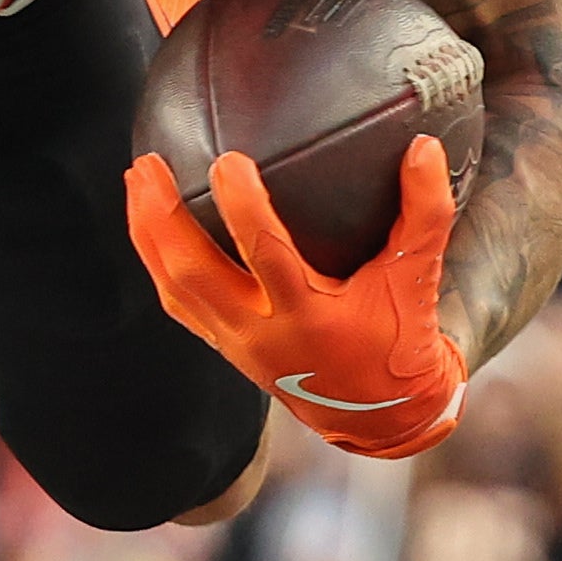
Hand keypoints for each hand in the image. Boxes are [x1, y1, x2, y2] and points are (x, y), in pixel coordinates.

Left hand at [126, 134, 467, 459]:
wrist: (381, 413)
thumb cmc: (400, 341)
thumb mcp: (417, 278)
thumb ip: (424, 213)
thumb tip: (423, 147)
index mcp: (308, 315)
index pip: (264, 254)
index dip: (241, 206)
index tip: (227, 161)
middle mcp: (262, 333)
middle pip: (192, 273)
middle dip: (163, 217)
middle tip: (148, 164)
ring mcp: (236, 344)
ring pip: (174, 288)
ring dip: (149, 233)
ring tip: (137, 180)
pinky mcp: (226, 347)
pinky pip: (179, 304)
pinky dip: (158, 262)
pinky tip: (149, 225)